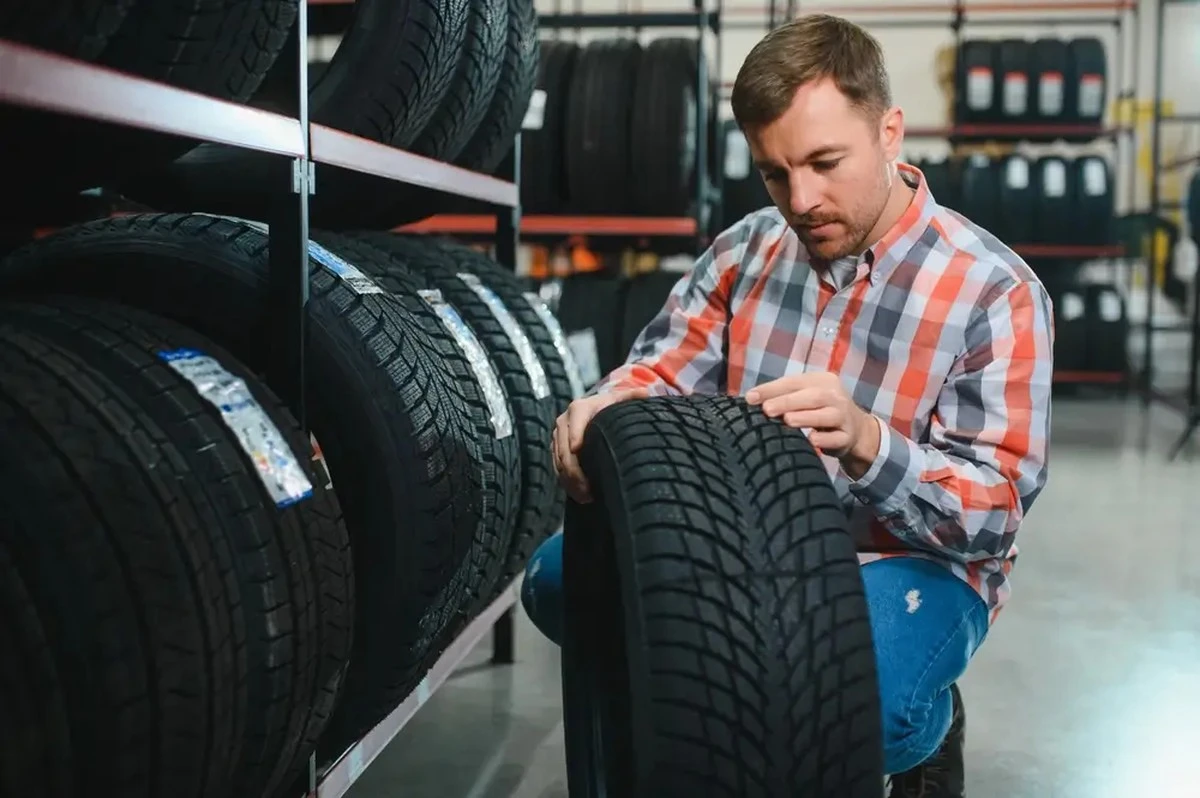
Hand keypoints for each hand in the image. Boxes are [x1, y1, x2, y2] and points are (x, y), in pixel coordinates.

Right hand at [552, 387, 650, 502]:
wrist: (594, 411)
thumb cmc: (610, 407)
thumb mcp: (620, 400)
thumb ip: (632, 397)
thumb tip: (646, 395)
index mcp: (580, 408)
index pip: (575, 421)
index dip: (575, 434)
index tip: (577, 449)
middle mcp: (564, 422)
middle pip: (564, 448)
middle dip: (574, 470)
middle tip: (588, 489)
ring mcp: (558, 437)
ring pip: (559, 461)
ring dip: (570, 481)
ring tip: (586, 496)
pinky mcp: (556, 449)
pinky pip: (557, 468)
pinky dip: (566, 483)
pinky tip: (580, 495)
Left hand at [745, 372, 880, 468]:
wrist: (856, 431)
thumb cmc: (821, 410)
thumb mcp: (805, 397)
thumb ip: (782, 396)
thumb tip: (751, 398)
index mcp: (822, 381)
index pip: (794, 382)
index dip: (772, 389)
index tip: (750, 397)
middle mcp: (835, 395)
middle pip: (812, 396)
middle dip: (787, 402)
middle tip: (767, 409)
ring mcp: (844, 416)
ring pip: (826, 415)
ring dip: (806, 417)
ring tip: (787, 420)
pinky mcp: (847, 437)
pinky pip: (836, 438)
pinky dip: (825, 439)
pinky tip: (812, 440)